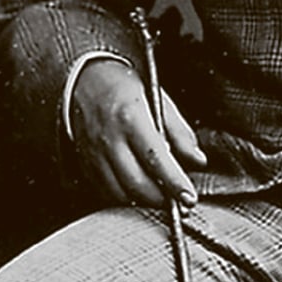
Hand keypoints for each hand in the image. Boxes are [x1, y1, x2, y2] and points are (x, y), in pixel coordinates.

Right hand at [70, 59, 205, 209]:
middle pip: (137, 182)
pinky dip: (125, 198)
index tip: (189, 198)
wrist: (83, 79)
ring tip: (161, 198)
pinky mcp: (85, 163)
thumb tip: (198, 160)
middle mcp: (110, 137)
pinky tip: (139, 193)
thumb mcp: (158, 99)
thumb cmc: (125, 87)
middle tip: (179, 202)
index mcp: (130, 116)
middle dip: (161, 199)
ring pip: (120, 192)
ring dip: (144, 202)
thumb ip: (180, 132)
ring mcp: (94, 153)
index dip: (174, 182)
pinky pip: (105, 191)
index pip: (156, 158)